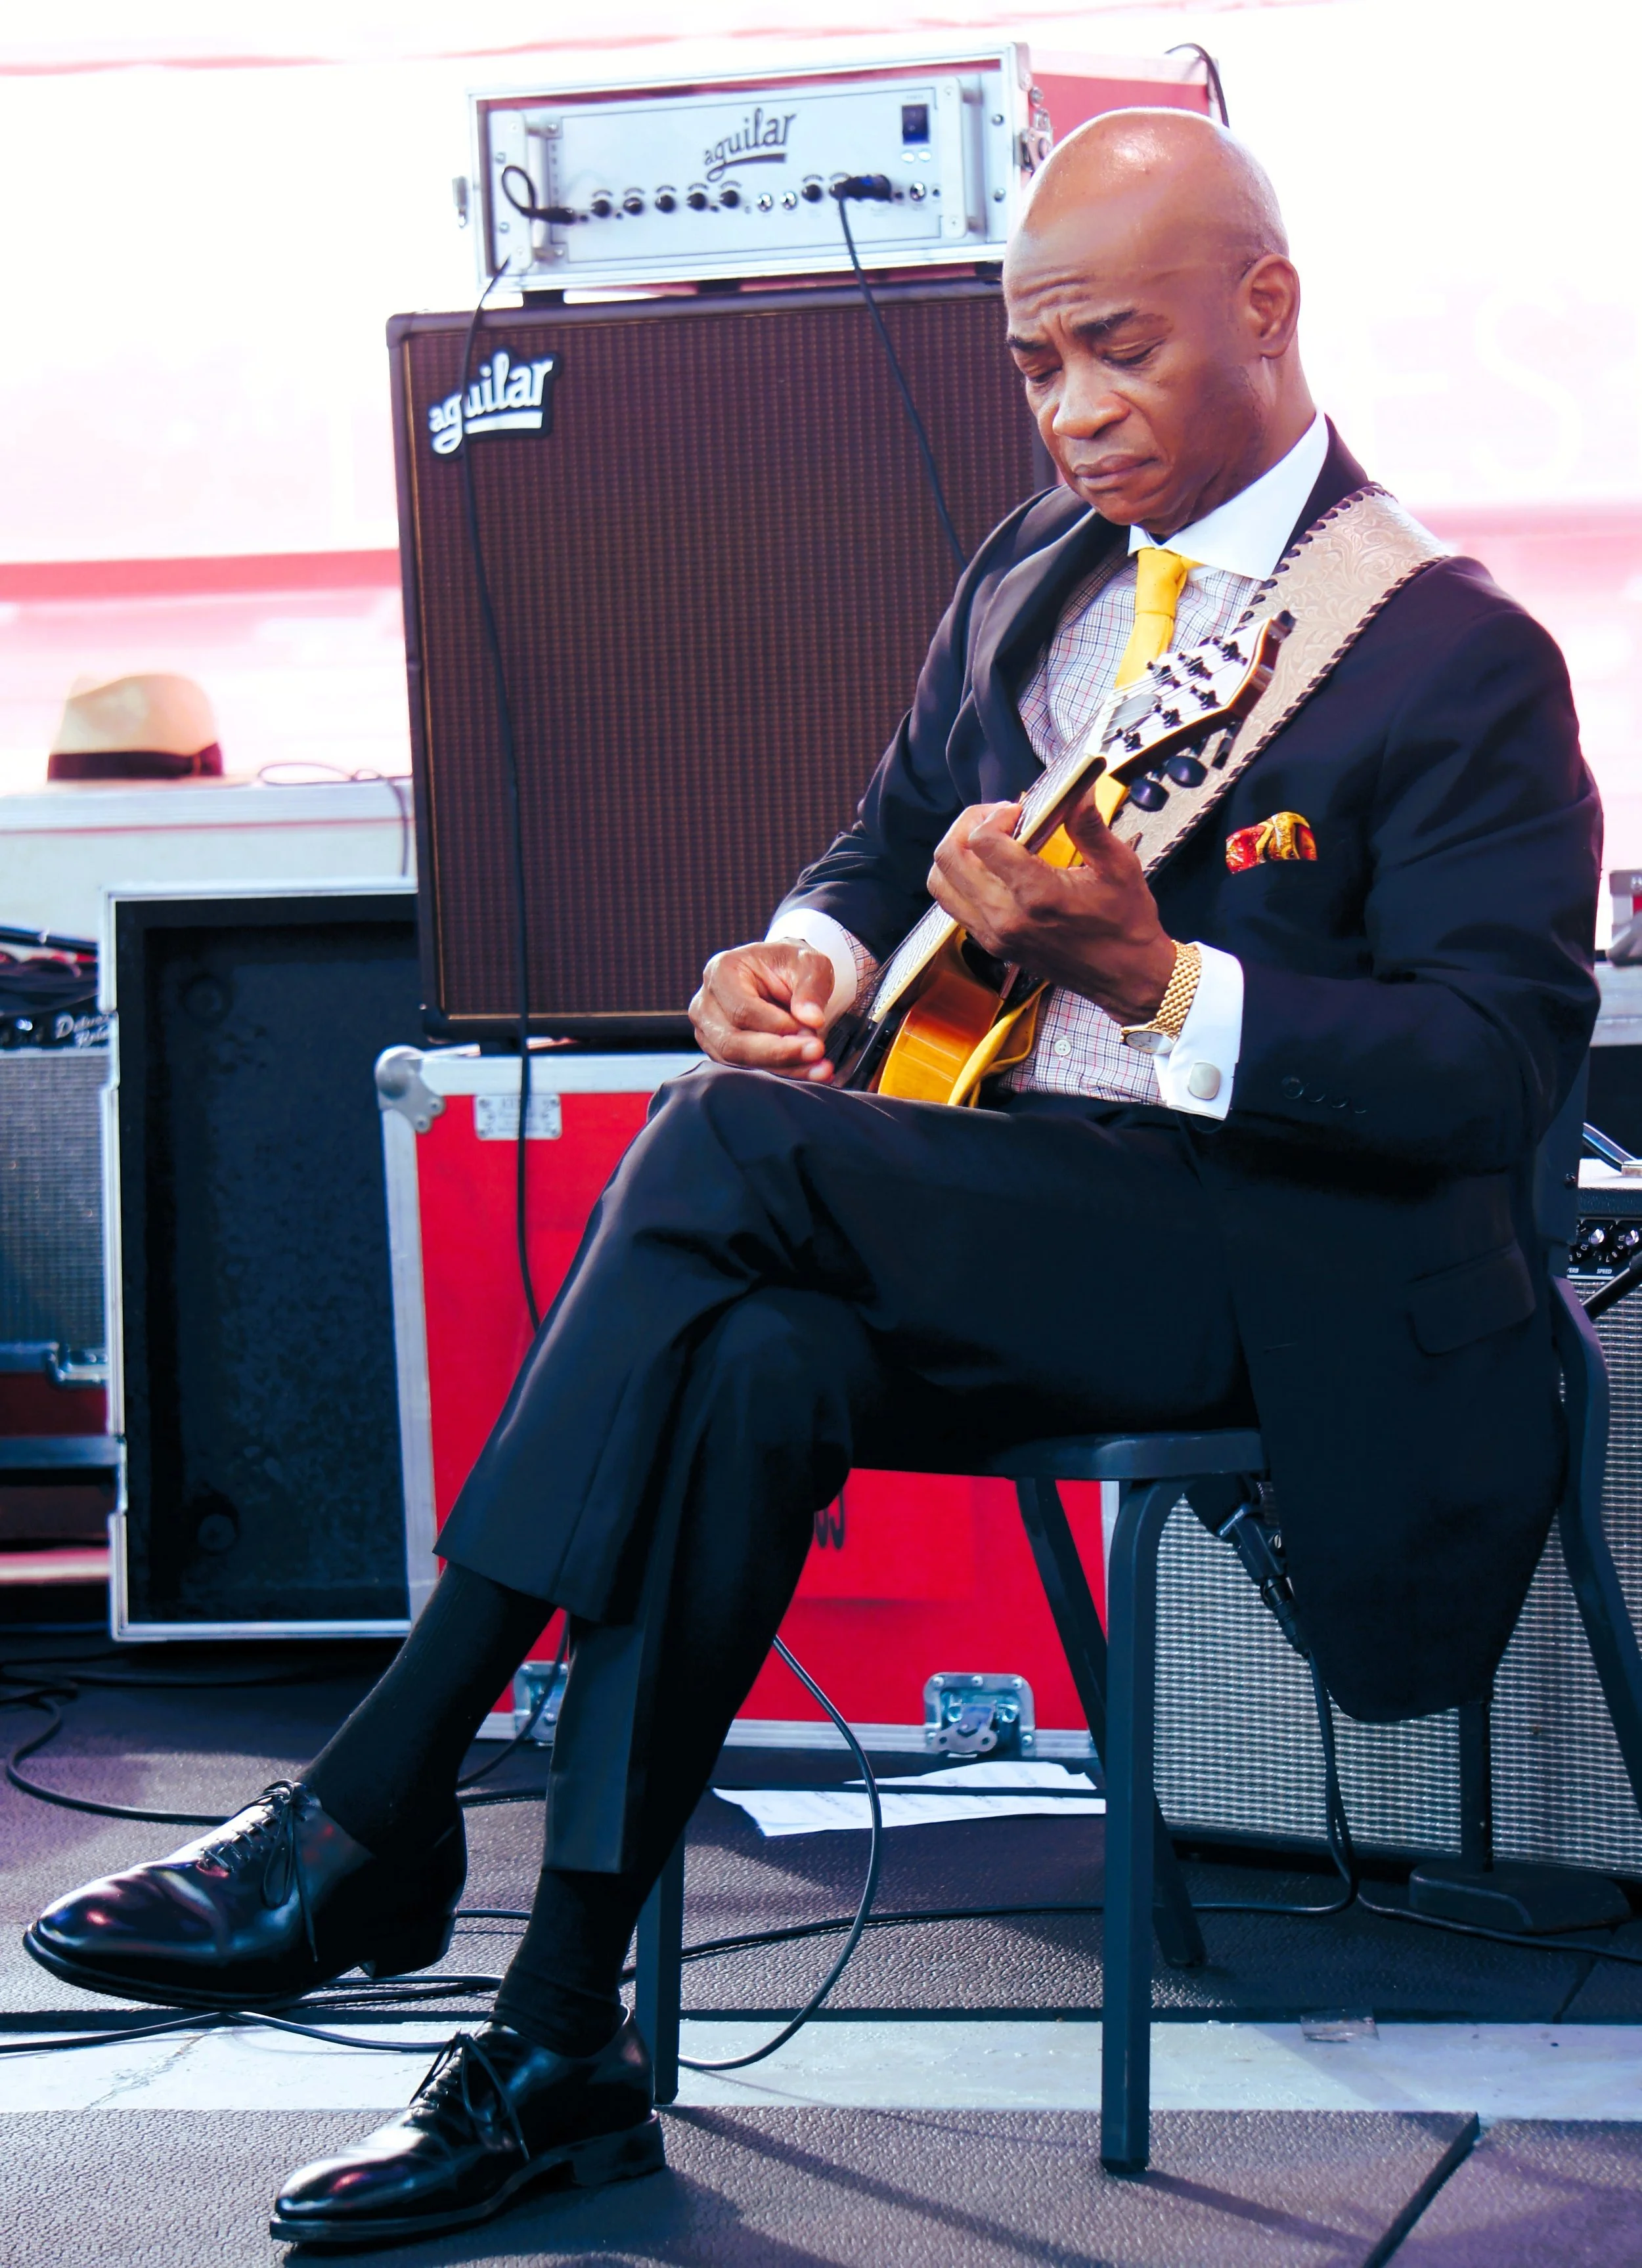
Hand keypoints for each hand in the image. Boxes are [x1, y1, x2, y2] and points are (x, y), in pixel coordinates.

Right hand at [689, 941, 837, 1080]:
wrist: (782, 975)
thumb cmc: (790, 965)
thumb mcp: (809, 964)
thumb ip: (811, 989)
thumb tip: (812, 1020)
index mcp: (721, 971)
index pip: (743, 1010)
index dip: (778, 1026)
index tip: (812, 1030)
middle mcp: (706, 1004)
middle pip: (733, 1042)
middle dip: (779, 1053)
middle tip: (818, 1052)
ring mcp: (709, 1031)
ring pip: (741, 1061)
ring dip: (785, 1067)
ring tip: (822, 1066)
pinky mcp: (721, 1051)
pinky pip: (749, 1069)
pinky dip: (783, 1071)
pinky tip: (811, 1069)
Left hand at [927, 792, 1177, 1024]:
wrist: (1126, 977)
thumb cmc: (1126, 923)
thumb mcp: (1119, 867)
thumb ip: (1090, 825)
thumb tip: (1078, 788)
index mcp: (1037, 895)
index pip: (982, 841)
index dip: (994, 815)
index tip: (1019, 811)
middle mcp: (1006, 917)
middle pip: (949, 857)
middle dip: (967, 824)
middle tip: (998, 818)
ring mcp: (994, 935)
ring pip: (941, 883)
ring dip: (956, 852)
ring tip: (987, 840)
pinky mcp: (992, 944)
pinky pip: (954, 905)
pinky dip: (961, 879)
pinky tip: (991, 869)